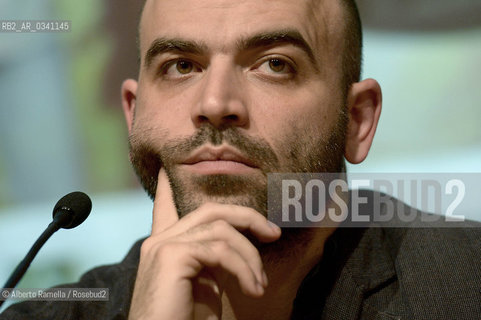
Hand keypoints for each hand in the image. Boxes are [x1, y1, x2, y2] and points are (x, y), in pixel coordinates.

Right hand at [128, 168, 280, 319]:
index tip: (167, 170)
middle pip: (210, 209)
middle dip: (247, 217)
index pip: (165, 206)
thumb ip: (213, 258)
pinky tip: (253, 289)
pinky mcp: (171, 255)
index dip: (166, 186)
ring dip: (250, 257)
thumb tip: (239, 242)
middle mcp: (158, 240)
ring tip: (260, 284)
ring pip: (221, 229)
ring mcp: (162, 245)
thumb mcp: (204, 284)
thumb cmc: (185, 319)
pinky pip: (221, 250)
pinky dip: (244, 269)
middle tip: (273, 234)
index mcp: (163, 246)